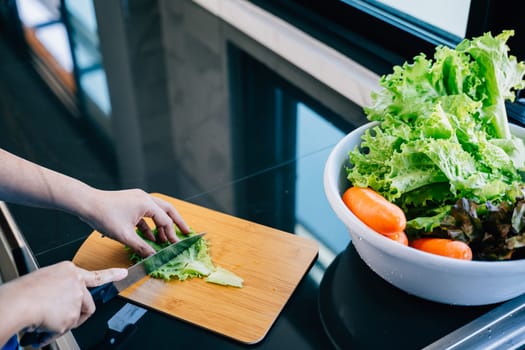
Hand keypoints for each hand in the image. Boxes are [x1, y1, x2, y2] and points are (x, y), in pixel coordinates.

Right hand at [1, 262, 126, 346]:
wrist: (18, 302)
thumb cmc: (23, 292)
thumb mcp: (44, 281)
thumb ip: (58, 288)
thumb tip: (58, 301)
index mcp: (68, 270)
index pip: (95, 274)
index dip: (112, 275)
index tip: (124, 273)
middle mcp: (76, 282)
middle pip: (88, 302)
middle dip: (78, 314)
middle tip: (62, 320)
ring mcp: (77, 297)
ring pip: (76, 317)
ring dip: (62, 323)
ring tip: (45, 321)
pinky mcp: (74, 313)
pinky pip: (65, 328)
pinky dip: (53, 332)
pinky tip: (42, 327)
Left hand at [81, 189, 189, 256]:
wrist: (86, 203)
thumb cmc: (104, 215)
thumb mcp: (125, 235)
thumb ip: (141, 247)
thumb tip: (153, 256)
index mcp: (147, 203)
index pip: (165, 220)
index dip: (172, 234)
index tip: (176, 245)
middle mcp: (145, 198)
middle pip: (168, 210)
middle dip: (177, 222)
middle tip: (186, 232)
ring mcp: (138, 199)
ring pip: (156, 212)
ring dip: (161, 225)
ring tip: (165, 240)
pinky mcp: (131, 202)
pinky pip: (145, 214)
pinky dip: (149, 225)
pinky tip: (149, 237)